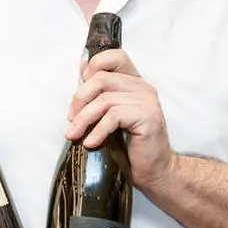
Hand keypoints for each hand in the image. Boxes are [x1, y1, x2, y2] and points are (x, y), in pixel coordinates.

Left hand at [66, 48, 175, 189]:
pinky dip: (97, 130)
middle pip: (101, 78)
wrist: (155, 171)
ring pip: (104, 99)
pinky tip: (90, 142)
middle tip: (72, 119)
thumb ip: (99, 95)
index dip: (92, 67)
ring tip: (75, 134)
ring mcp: (147, 101)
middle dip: (79, 99)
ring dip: (83, 118)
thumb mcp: (111, 116)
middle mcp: (143, 87)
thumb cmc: (130, 146)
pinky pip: (113, 116)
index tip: (79, 89)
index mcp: (135, 82)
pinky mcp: (148, 116)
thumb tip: (80, 73)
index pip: (114, 56)